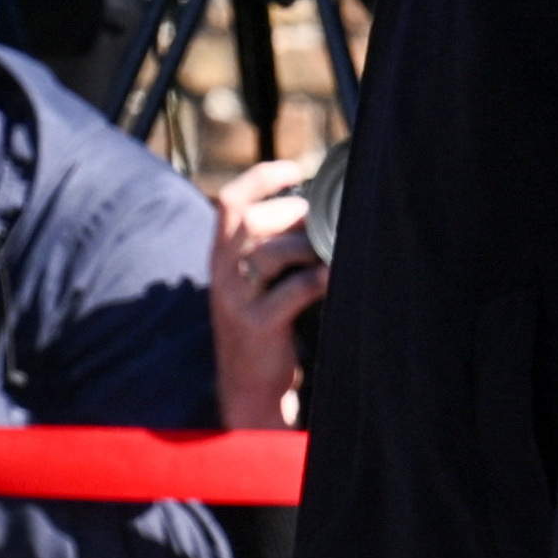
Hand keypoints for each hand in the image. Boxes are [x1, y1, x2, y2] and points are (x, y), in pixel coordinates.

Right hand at [207, 155, 330, 431]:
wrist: (248, 388)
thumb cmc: (262, 328)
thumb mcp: (253, 284)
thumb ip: (270, 250)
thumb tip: (313, 214)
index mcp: (220, 257)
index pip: (230, 202)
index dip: (261, 178)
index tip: (295, 169)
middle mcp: (223, 274)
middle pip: (248, 220)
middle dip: (289, 212)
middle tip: (316, 220)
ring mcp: (238, 300)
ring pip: (268, 253)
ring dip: (305, 244)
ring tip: (327, 248)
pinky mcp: (258, 326)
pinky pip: (293, 291)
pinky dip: (320, 278)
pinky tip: (336, 276)